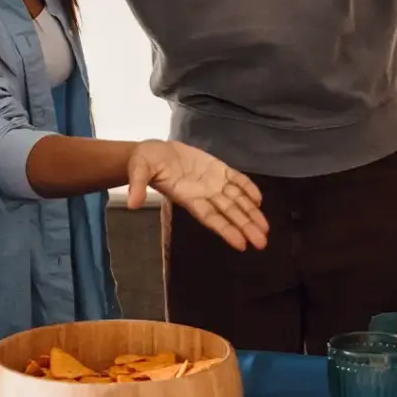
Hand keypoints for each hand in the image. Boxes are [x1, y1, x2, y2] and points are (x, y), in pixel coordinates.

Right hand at [128, 140, 268, 251]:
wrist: (153, 152)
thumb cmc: (145, 163)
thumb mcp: (138, 171)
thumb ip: (137, 186)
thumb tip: (131, 204)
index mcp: (188, 197)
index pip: (210, 218)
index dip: (226, 230)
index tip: (241, 245)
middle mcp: (203, 194)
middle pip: (229, 212)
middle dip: (246, 226)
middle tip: (262, 243)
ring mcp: (212, 182)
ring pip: (236, 199)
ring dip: (251, 212)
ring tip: (265, 228)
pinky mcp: (217, 168)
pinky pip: (236, 179)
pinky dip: (248, 187)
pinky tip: (259, 200)